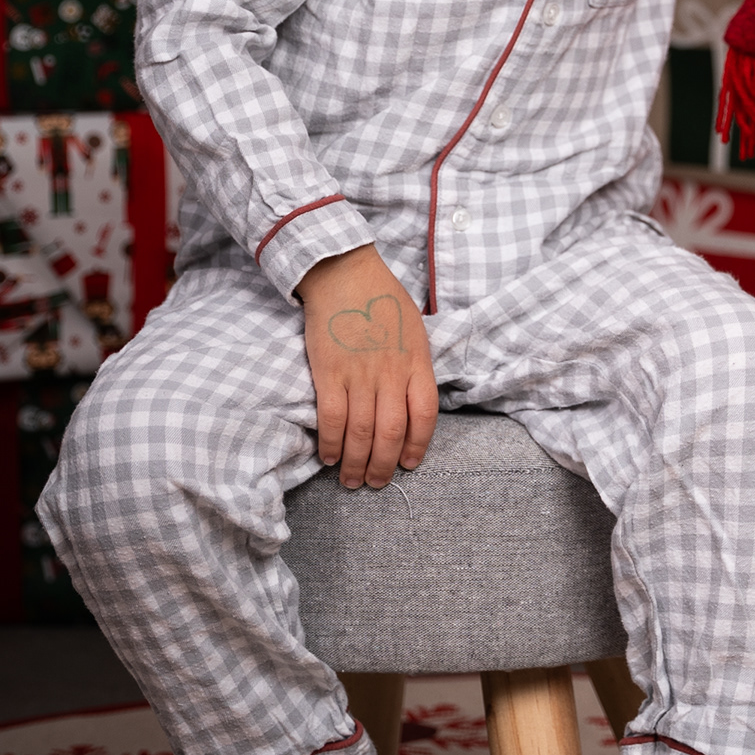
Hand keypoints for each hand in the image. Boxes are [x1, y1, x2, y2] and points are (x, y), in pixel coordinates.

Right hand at [296, 245, 437, 490]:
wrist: (344, 272)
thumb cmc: (382, 298)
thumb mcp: (415, 329)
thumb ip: (416, 365)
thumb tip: (413, 402)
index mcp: (416, 361)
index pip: (424, 415)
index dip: (417, 446)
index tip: (409, 464)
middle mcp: (390, 372)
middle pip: (391, 432)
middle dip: (384, 466)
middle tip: (376, 483)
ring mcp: (359, 373)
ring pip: (361, 432)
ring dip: (357, 463)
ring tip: (352, 481)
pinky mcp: (329, 371)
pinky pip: (331, 418)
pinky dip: (331, 444)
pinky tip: (330, 458)